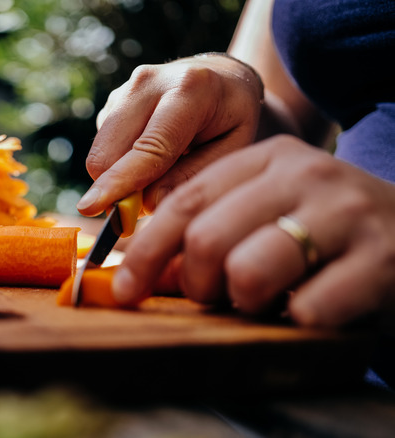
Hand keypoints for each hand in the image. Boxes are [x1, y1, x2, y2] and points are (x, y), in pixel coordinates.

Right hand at [77, 54, 263, 216]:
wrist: (222, 77)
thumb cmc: (232, 118)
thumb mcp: (232, 149)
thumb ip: (192, 177)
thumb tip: (146, 204)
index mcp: (188, 90)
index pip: (148, 146)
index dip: (120, 181)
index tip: (92, 207)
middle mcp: (147, 83)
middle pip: (108, 152)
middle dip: (116, 188)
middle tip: (146, 206)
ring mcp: (124, 89)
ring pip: (101, 153)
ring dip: (121, 176)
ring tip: (162, 170)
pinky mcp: (111, 101)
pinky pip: (104, 148)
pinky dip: (120, 163)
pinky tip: (150, 153)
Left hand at [112, 135, 394, 327]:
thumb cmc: (327, 232)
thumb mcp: (267, 216)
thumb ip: (206, 237)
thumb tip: (134, 275)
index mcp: (267, 159)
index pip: (184, 202)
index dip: (144, 251)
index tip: (123, 290)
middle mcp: (304, 175)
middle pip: (206, 238)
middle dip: (197, 284)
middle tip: (218, 297)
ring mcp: (345, 213)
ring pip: (249, 270)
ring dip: (244, 303)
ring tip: (266, 302)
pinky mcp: (382, 258)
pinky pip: (307, 307)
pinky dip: (295, 320)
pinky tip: (310, 309)